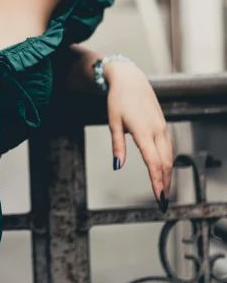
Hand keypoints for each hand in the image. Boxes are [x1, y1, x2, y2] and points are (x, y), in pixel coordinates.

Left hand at [105, 60, 173, 209]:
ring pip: (169, 156)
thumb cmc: (119, 99)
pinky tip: (165, 170)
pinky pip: (169, 147)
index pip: (153, 162)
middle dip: (165, 183)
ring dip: (168, 174)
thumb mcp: (113, 121)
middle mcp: (156, 130)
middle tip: (163, 202)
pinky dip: (168, 162)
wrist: (131, 79)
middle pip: (165, 162)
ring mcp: (162, 127)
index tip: (159, 197)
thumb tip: (117, 165)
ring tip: (165, 191)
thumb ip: (117, 145)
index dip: (157, 181)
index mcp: (143, 131)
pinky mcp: (162, 125)